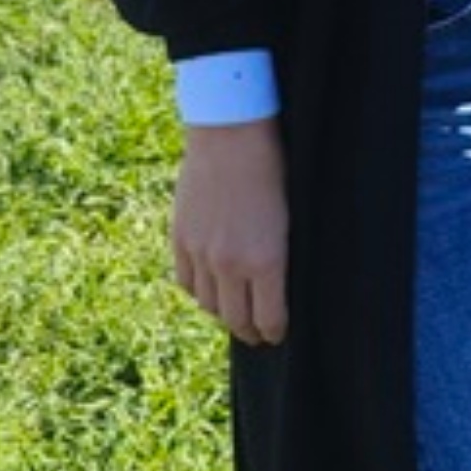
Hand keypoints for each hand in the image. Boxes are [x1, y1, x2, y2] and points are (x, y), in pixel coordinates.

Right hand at [171, 118, 289, 344]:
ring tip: (233, 313)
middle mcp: (230, 265)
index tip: (277, 335)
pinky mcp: (180, 239)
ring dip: (222, 314)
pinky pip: (186, 282)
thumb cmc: (273, 170)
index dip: (274, 332)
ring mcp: (201, 253)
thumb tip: (278, 287)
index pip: (268, 318)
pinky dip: (198, 291)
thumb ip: (279, 258)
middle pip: (235, 319)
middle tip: (257, 335)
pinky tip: (209, 290)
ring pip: (208, 304)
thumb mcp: (290, 219)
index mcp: (266, 261)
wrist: (231, 135)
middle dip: (249, 331)